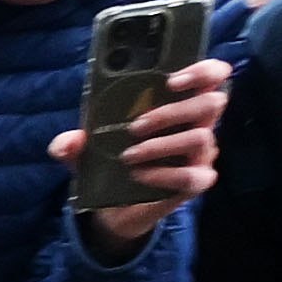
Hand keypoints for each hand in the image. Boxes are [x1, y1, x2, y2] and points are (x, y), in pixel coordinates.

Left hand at [66, 51, 227, 249]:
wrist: (113, 209)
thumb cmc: (109, 165)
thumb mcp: (85, 152)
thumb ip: (72, 144)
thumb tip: (68, 142)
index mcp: (181, 105)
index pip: (213, 77)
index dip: (203, 71)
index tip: (171, 80)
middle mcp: (198, 125)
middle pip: (211, 103)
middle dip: (172, 111)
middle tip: (135, 127)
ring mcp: (201, 155)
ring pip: (201, 138)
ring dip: (161, 145)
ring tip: (129, 156)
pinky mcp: (196, 182)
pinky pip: (191, 176)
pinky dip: (164, 175)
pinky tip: (139, 176)